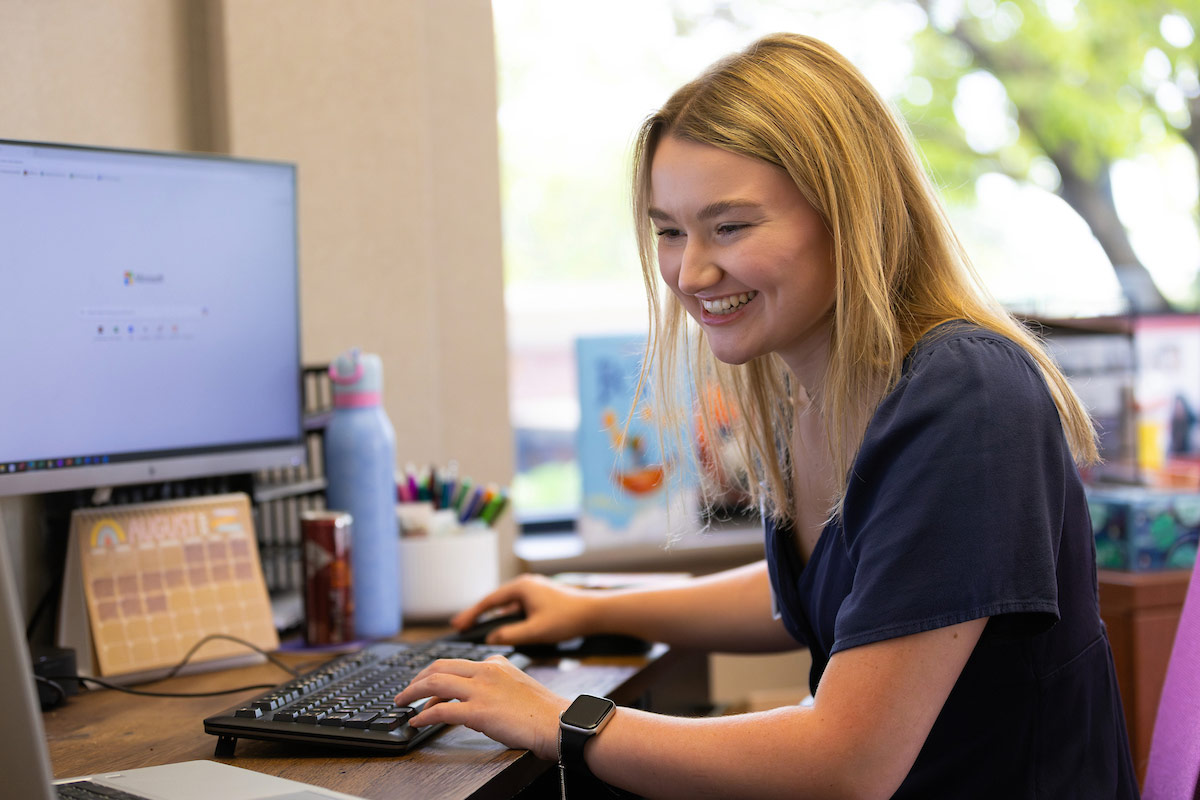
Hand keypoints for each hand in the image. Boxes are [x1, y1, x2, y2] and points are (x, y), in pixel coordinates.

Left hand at [395, 655, 567, 759]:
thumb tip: (466, 699)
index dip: (433, 675)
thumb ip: (493, 683)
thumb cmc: (542, 710)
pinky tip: (417, 721)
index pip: (455, 663)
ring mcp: (482, 690)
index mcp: (494, 663)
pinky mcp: (480, 712)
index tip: (424, 687)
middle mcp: (486, 671)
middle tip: (405, 692)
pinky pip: (443, 711)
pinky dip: (424, 716)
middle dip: (416, 679)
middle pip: (439, 667)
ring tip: (402, 703)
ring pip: (435, 683)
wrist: (559, 722)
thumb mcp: (516, 684)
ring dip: (412, 693)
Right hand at [452, 574, 598, 644]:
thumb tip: (491, 638)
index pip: (489, 601)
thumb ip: (511, 635)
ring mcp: (534, 591)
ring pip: (508, 605)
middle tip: (460, 626)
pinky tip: (504, 629)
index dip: (472, 614)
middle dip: (479, 614)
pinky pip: (519, 608)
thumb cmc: (568, 618)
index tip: (457, 624)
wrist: (596, 612)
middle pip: (495, 601)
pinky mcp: (542, 599)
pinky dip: (508, 617)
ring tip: (478, 629)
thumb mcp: (536, 631)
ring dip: (494, 617)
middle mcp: (526, 586)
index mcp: (521, 588)